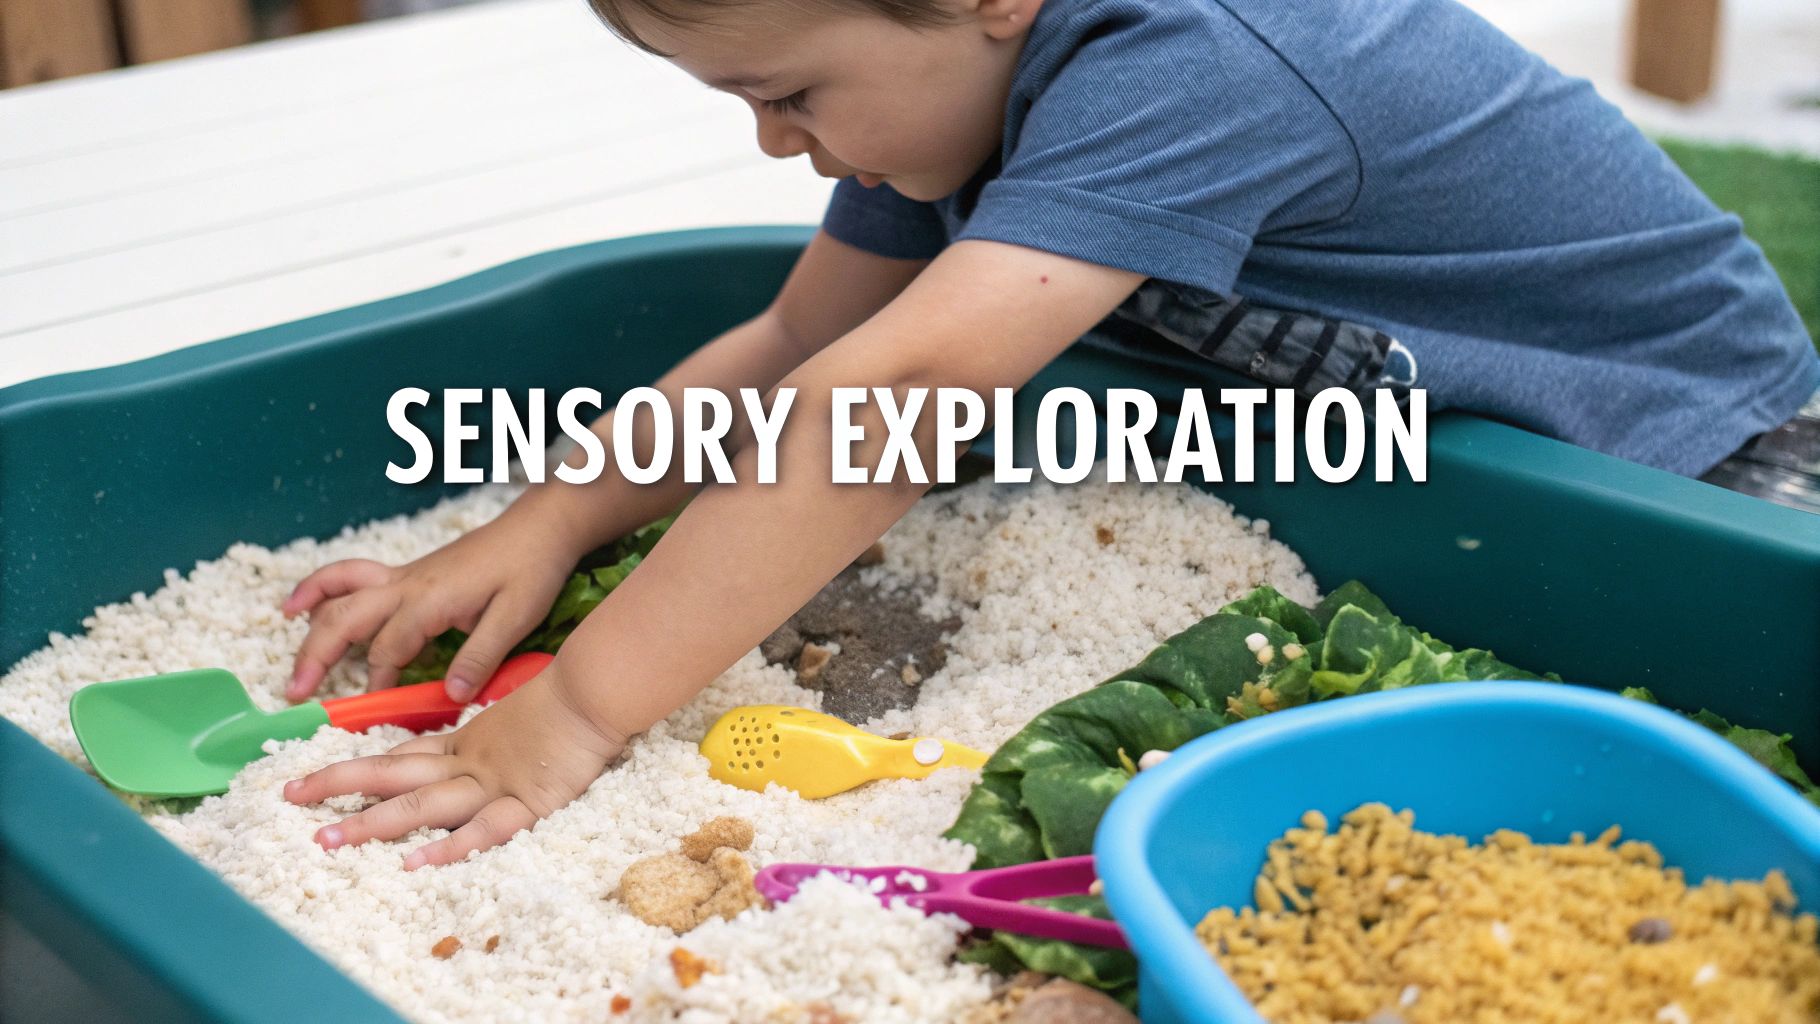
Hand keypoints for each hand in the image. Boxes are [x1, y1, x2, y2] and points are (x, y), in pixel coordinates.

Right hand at [281, 515, 578, 701]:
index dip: (379, 682)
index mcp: (429, 600)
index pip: (388, 649)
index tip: (376, 710)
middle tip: (295, 694)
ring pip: (340, 596)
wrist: (539, 526)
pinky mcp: (408, 575)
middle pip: (344, 619)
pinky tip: (301, 606)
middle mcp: (406, 585)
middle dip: (316, 657)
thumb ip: (481, 657)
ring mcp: (404, 577)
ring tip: (292, 659)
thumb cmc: (531, 568)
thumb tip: (451, 696)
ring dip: (311, 626)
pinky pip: (353, 578)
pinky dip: (321, 589)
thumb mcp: (516, 617)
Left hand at [282, 664, 626, 867]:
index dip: (354, 768)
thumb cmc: (567, 699)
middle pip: (393, 775)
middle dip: (341, 787)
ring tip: (330, 839)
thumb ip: (490, 737)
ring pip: (422, 804)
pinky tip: (416, 863)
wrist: (597, 690)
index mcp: (467, 744)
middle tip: (293, 800)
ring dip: (373, 823)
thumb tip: (470, 748)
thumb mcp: (516, 717)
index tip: (313, 779)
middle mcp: (468, 765)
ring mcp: (492, 785)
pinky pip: (483, 830)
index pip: (400, 758)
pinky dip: (449, 846)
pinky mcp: (526, 804)